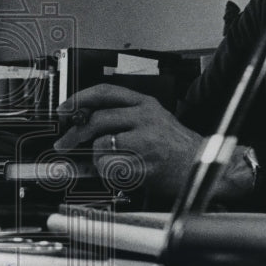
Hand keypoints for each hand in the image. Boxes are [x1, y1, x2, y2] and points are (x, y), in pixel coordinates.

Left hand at [54, 84, 203, 200]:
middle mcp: (146, 118)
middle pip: (97, 119)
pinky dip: (109, 173)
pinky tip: (122, 172)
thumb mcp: (152, 118)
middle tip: (65, 143)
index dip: (79, 99)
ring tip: (111, 162)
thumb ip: (122, 115)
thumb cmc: (175, 144)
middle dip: (75, 134)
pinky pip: (112, 168)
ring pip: (102, 145)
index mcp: (145, 103)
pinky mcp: (146, 165)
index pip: (105, 92)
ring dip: (97, 157)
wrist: (201, 165)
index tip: (64, 109)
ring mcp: (147, 141)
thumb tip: (84, 120)